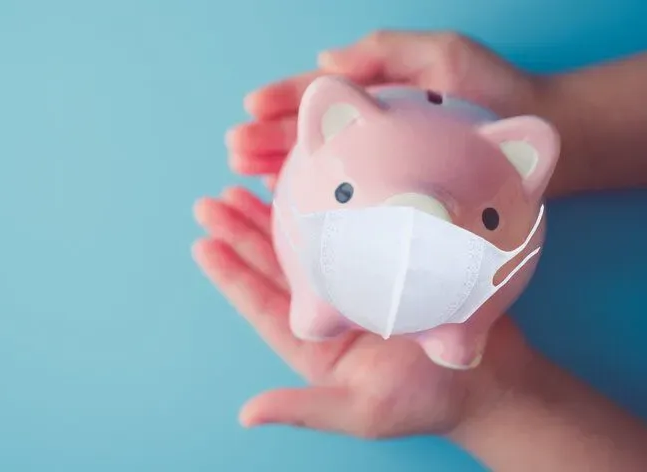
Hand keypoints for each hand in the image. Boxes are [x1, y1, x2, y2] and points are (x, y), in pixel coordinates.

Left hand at [192, 187, 534, 436]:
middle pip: (274, 265)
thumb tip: (247, 415)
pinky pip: (349, 231)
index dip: (231, 274)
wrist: (492, 384)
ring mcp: (353, 287)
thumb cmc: (428, 403)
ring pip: (305, 243)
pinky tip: (310, 181)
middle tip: (212, 201)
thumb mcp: (362, 411)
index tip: (202, 242)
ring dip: (274, 214)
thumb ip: (305, 410)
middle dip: (241, 232)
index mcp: (313, 342)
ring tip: (245, 183)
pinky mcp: (384, 265)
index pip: (262, 302)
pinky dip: (328, 207)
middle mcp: (327, 311)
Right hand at [226, 30, 545, 188]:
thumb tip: (326, 63)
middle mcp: (371, 132)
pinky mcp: (392, 200)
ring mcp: (379, 167)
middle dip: (265, 140)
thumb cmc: (499, 93)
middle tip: (234, 150)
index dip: (281, 99)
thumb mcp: (448, 56)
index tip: (251, 107)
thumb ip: (388, 50)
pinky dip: (314, 209)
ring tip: (245, 180)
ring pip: (317, 171)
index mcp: (375, 94)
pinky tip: (289, 217)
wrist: (553, 141)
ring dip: (277, 174)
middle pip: (306, 135)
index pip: (317, 95)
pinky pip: (346, 206)